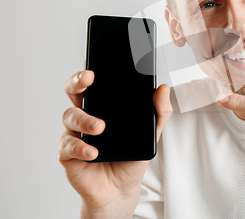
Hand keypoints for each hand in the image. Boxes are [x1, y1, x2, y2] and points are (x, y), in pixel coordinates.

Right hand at [59, 71, 172, 216]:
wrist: (121, 189)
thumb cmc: (132, 156)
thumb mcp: (151, 134)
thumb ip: (159, 112)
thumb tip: (163, 89)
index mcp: (105, 106)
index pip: (95, 83)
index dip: (90, 72)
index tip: (95, 68)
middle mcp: (87, 115)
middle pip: (75, 91)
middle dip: (77, 82)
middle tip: (88, 80)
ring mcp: (76, 133)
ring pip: (70, 116)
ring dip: (84, 119)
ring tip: (100, 127)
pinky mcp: (68, 153)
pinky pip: (67, 145)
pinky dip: (80, 147)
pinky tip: (93, 152)